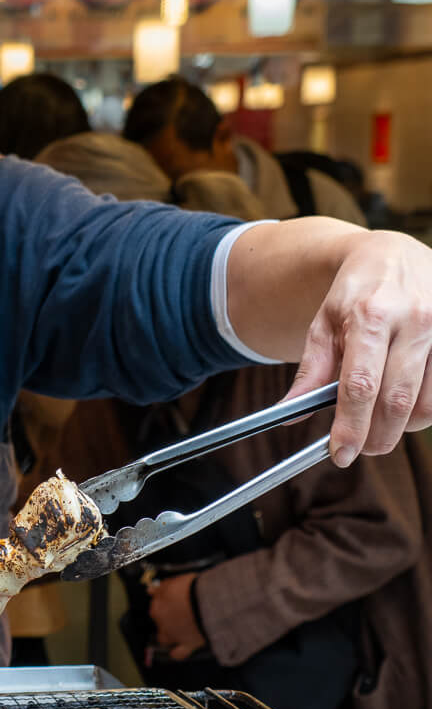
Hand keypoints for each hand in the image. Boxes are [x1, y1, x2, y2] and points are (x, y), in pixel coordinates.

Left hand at [147, 572, 205, 661]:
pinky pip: (178, 653)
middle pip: (159, 620)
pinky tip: (178, 652)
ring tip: (177, 632)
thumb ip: (162, 587)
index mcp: (158, 605)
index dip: (165, 602)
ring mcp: (173, 634)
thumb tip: (151, 590)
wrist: (209, 603)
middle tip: (179, 613)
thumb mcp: (175, 581)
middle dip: (166, 618)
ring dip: (168, 635)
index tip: (171, 600)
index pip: (156, 603)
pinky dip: (178, 653)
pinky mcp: (186, 644)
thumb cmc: (194, 590)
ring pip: (164, 638)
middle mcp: (162, 621)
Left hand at [287, 231, 431, 463]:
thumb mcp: (324, 322)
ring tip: (381, 426)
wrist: (394, 255)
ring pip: (427, 404)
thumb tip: (291, 412)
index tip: (340, 453)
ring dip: (402, 428)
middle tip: (360, 450)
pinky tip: (405, 407)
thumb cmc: (356, 291)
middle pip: (396, 400)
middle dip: (376, 436)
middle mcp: (413, 322)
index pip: (361, 385)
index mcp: (371, 316)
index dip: (351, 426)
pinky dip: (423, 411)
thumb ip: (312, 370)